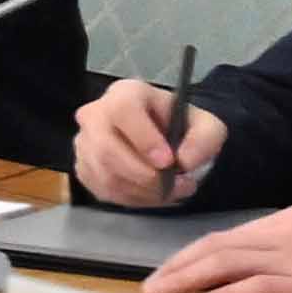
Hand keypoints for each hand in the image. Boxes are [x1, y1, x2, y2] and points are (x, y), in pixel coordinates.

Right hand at [69, 75, 230, 210]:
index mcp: (125, 93)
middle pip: (106, 149)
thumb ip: (204, 140)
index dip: (144, 139)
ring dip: (141, 192)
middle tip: (173, 186)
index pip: (123, 111)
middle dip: (143, 176)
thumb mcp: (207, 126)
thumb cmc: (182, 126)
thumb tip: (184, 162)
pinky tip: (151, 194)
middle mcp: (95, 114)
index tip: (169, 162)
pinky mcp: (83, 168)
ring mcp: (84, 142)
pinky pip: (103, 190)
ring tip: (170, 192)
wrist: (166, 139)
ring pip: (105, 175)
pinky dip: (131, 199)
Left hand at [142, 206, 291, 292]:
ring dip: (187, 281)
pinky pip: (255, 288)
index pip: (227, 236)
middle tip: (149, 286)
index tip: (168, 270)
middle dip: (178, 267)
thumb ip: (291, 245)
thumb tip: (255, 264)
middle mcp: (286, 233)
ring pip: (227, 264)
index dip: (191, 254)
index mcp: (289, 220)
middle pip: (217, 247)